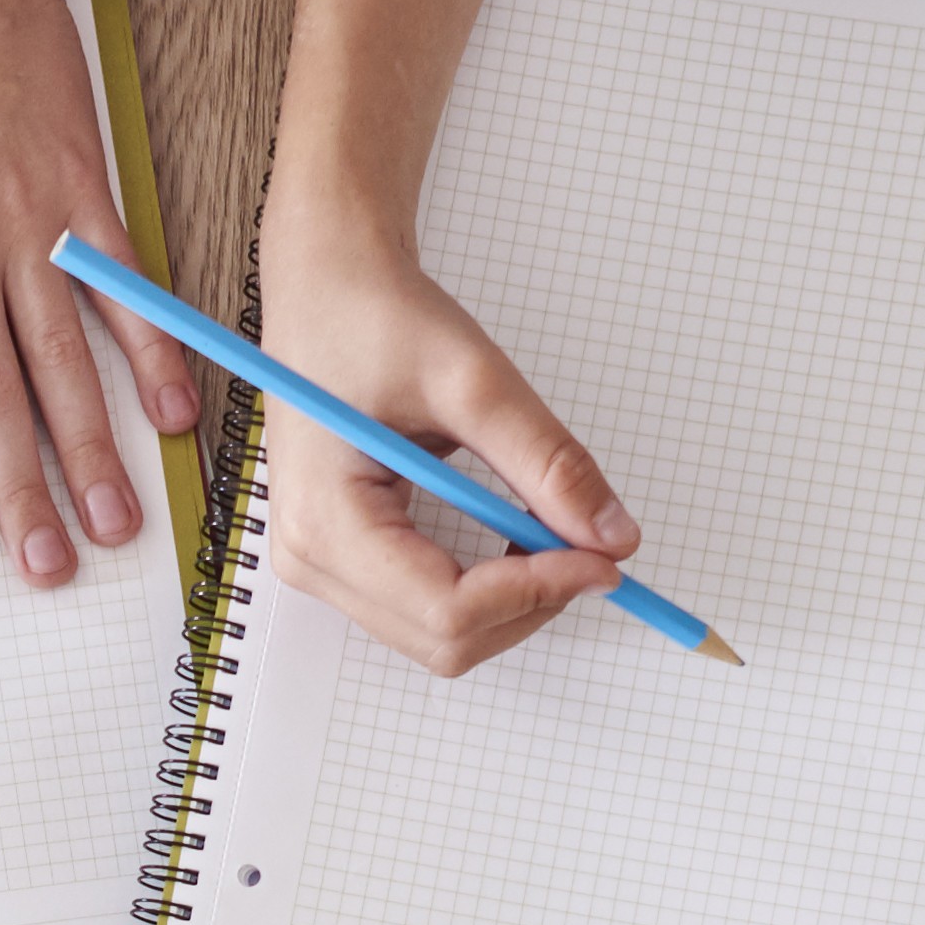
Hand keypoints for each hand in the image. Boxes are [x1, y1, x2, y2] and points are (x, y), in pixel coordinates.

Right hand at [222, 201, 624, 678]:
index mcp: (326, 520)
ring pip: (439, 637)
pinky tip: (515, 536)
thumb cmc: (375, 316)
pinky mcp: (343, 556)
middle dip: (529, 604)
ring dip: (512, 601)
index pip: (447, 608)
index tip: (603, 556)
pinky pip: (426, 608)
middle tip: (592, 547)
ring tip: (553, 534)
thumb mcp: (472, 380)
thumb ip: (545, 462)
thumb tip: (612, 536)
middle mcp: (311, 559)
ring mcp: (321, 565)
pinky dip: (488, 588)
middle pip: (445, 641)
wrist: (326, 284)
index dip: (537, 592)